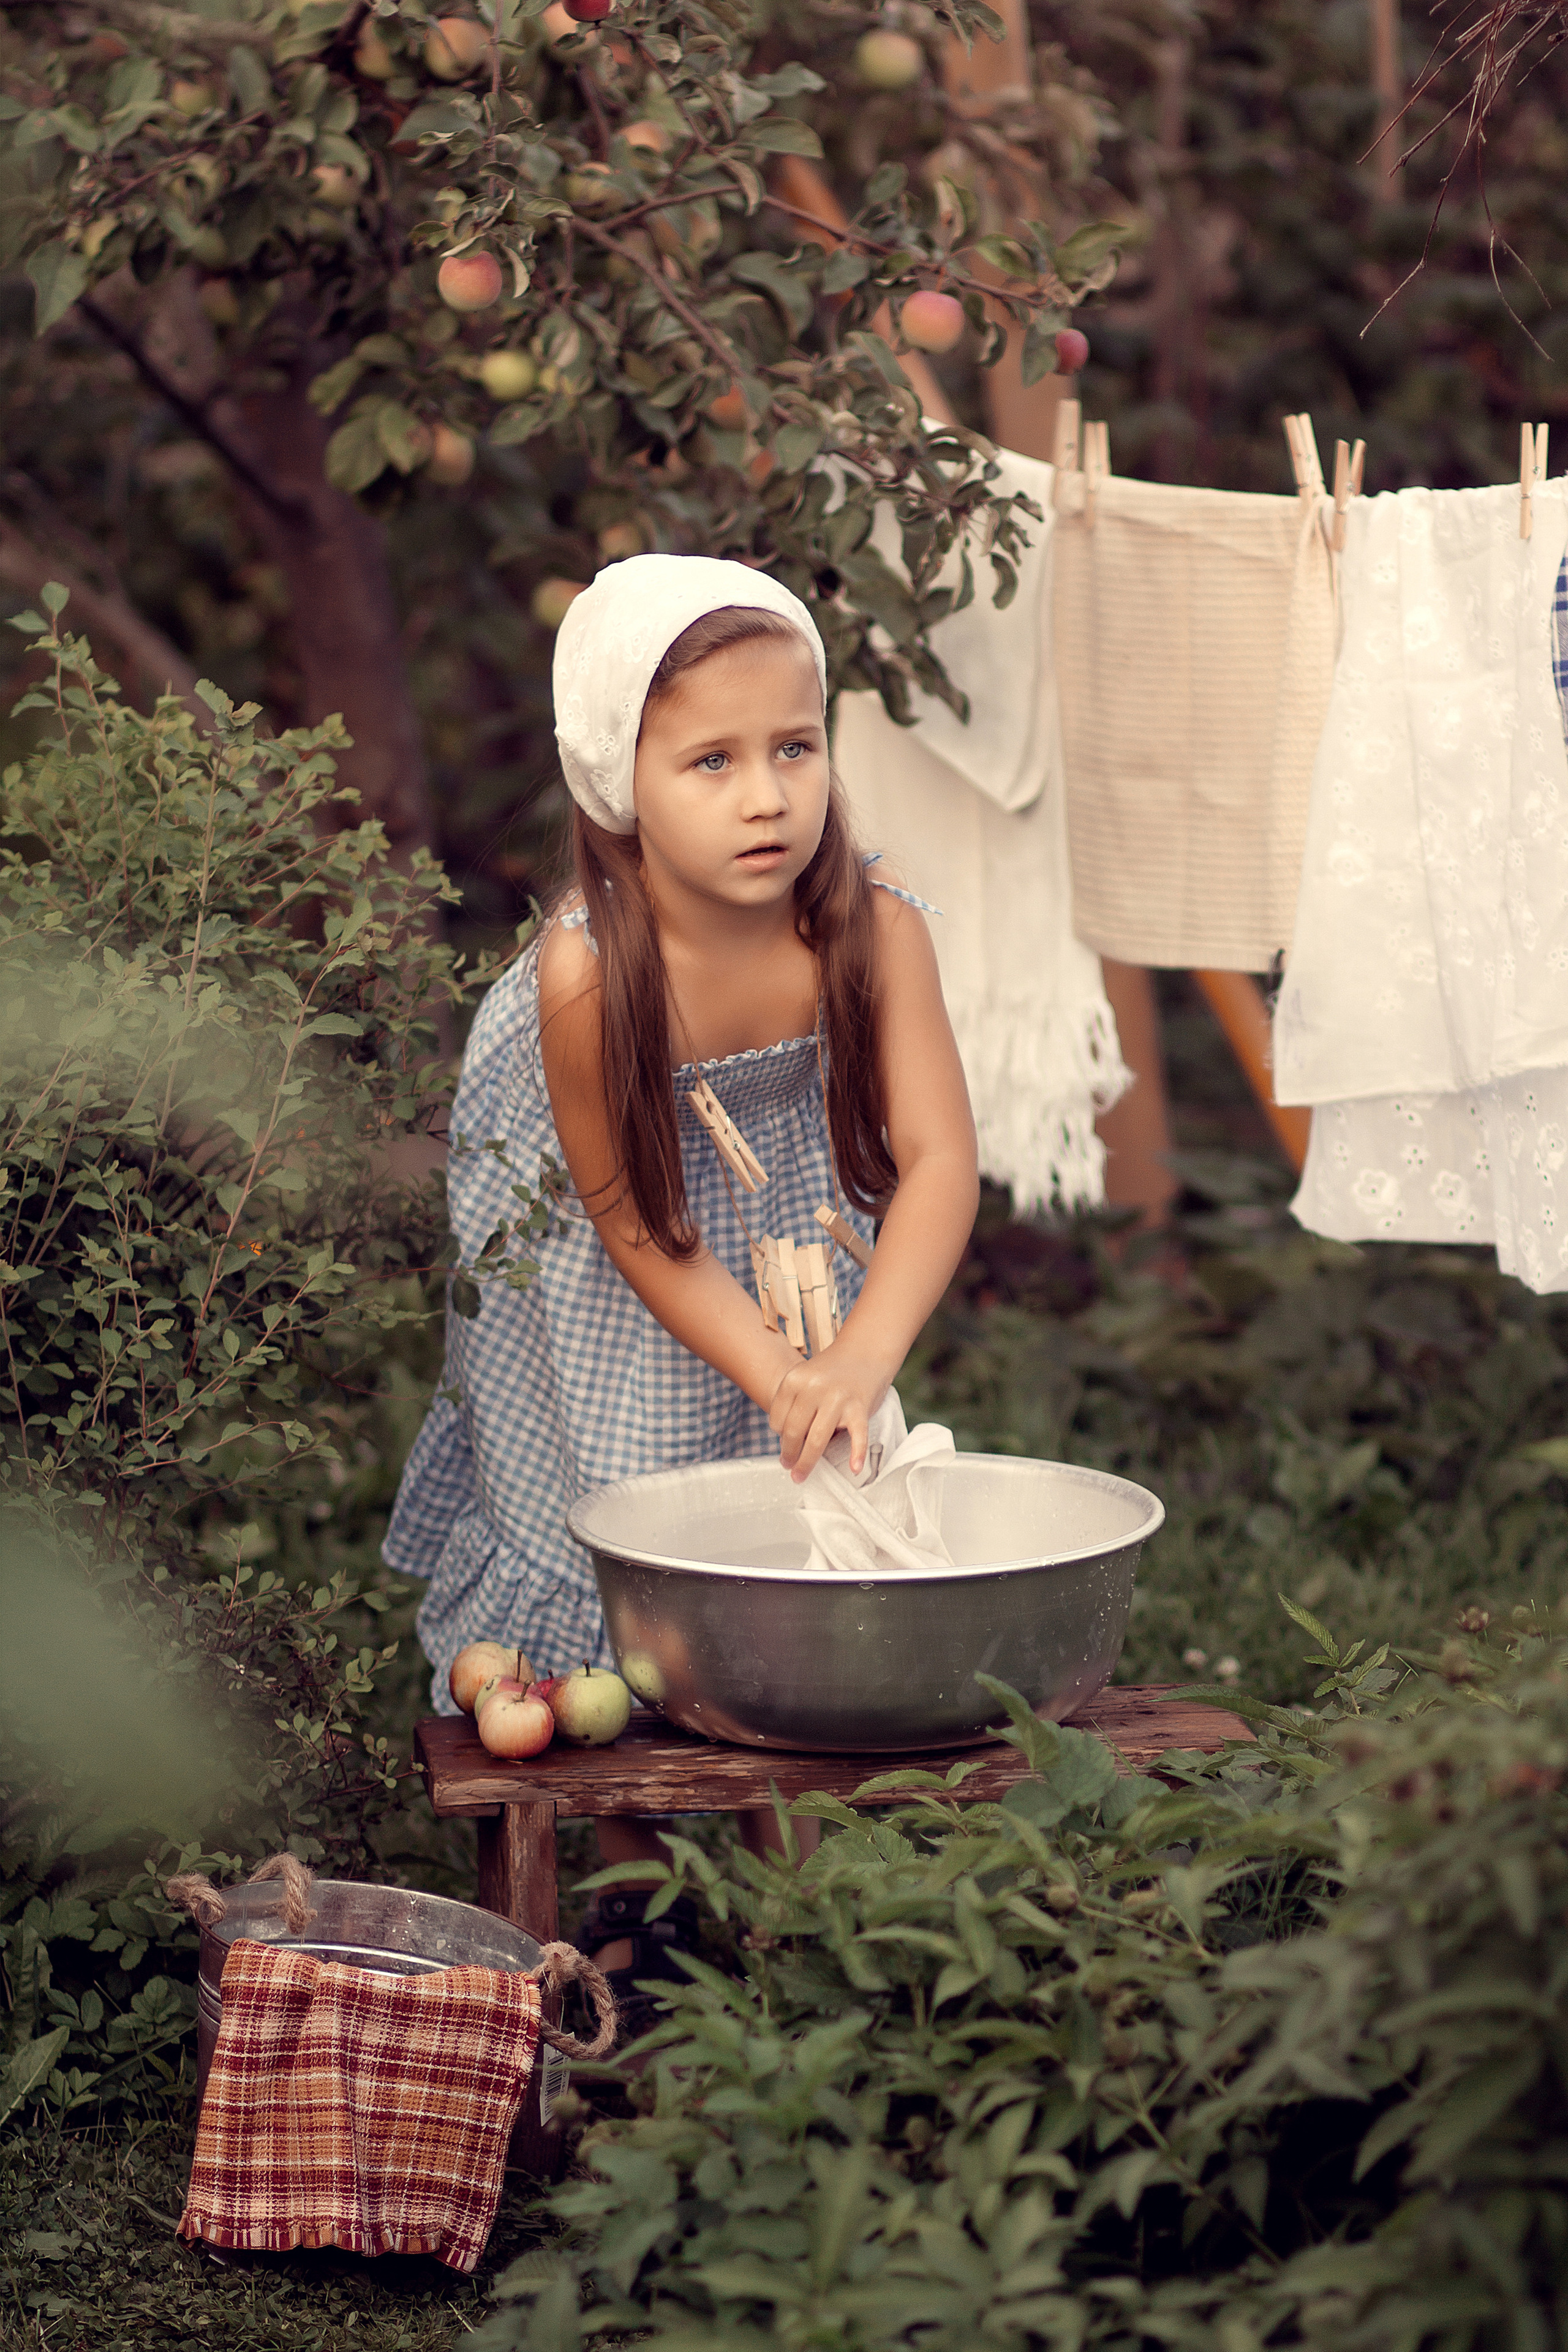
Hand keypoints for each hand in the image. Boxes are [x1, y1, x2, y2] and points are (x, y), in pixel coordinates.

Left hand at [767, 1340, 889, 1481]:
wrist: (865, 1352)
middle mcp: (814, 1388)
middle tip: (788, 1467)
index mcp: (795, 1380)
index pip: (777, 1420)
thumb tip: (787, 1443)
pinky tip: (855, 1468)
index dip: (779, 1435)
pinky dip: (857, 1453)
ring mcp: (838, 1398)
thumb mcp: (805, 1379)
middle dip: (788, 1455)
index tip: (785, 1442)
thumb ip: (794, 1404)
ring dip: (806, 1462)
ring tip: (800, 1475)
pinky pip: (858, 1435)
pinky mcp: (860, 1407)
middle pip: (793, 1432)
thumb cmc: (832, 1372)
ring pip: (817, 1440)